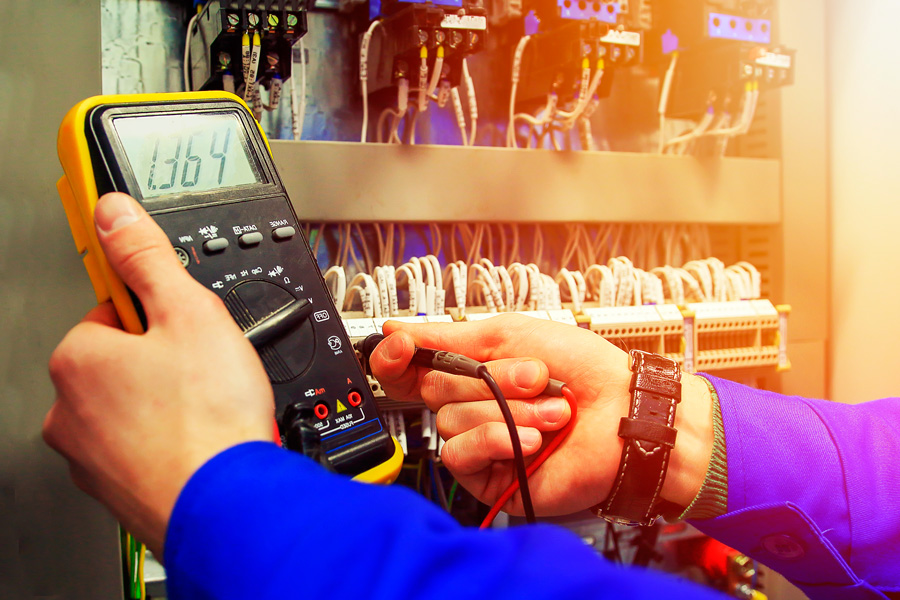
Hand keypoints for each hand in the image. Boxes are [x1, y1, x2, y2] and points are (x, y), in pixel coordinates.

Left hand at [43, 193, 273, 557]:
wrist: (227, 505)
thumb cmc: (207, 420)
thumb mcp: (190, 312)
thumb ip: (148, 257)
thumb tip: (115, 213)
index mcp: (77, 358)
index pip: (114, 311)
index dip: (160, 312)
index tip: (182, 323)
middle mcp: (68, 411)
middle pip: (124, 361)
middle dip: (165, 360)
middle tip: (207, 369)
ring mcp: (90, 456)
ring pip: (134, 407)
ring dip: (169, 402)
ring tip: (210, 407)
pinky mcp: (117, 489)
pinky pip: (144, 447)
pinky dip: (171, 440)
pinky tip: (203, 438)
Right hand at [370, 315, 712, 516]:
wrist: (624, 414)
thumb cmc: (583, 370)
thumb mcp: (511, 335)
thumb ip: (448, 337)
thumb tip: (396, 332)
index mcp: (473, 370)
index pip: (412, 367)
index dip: (397, 357)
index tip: (402, 346)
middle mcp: (472, 405)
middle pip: (433, 389)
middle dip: (489, 379)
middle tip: (535, 377)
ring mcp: (481, 440)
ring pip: (450, 421)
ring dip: (506, 411)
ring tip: (550, 412)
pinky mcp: (489, 475)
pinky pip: (460, 453)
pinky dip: (496, 439)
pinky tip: (531, 440)